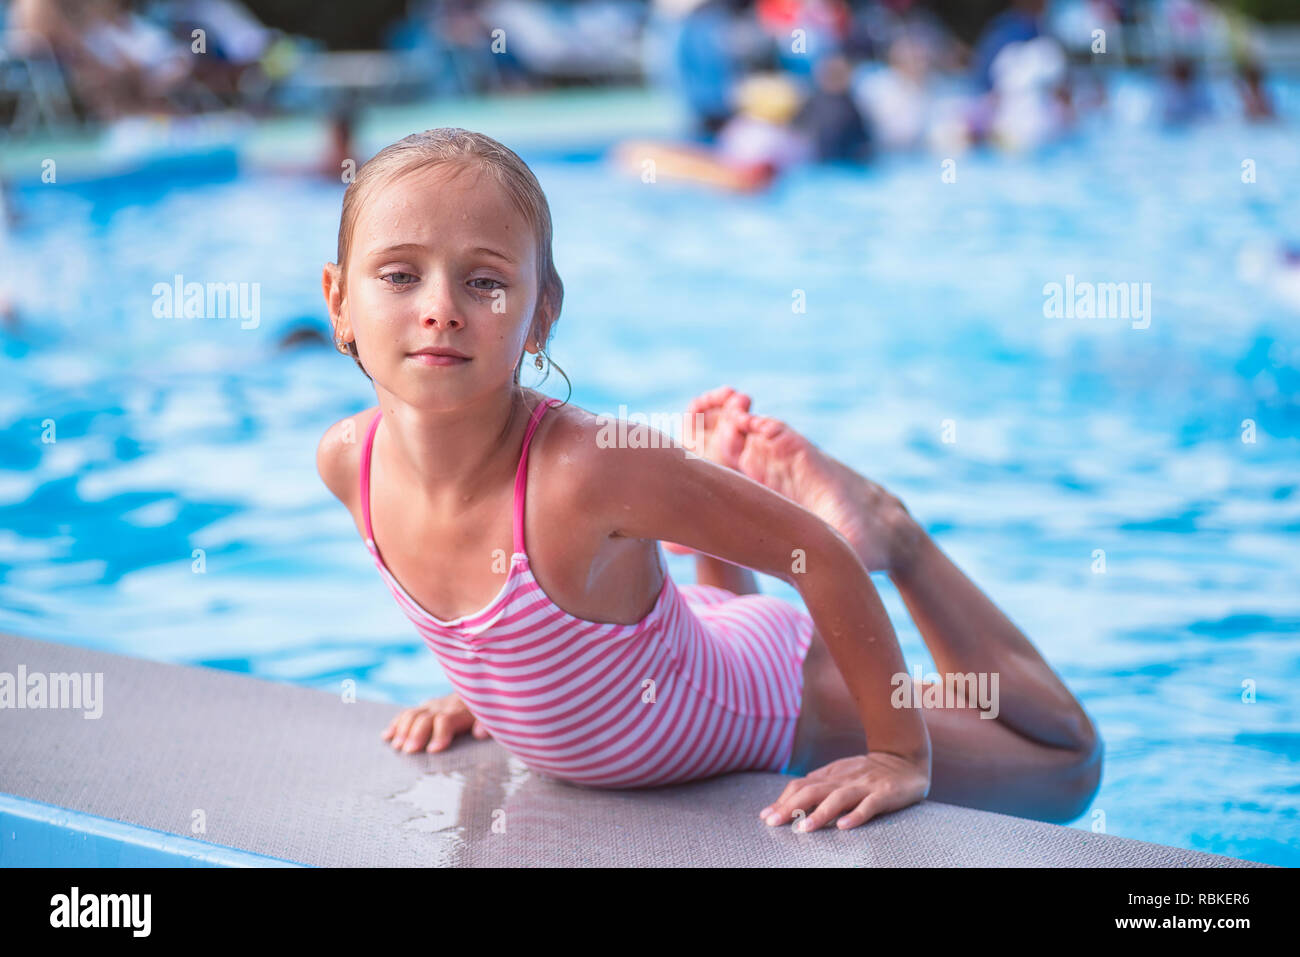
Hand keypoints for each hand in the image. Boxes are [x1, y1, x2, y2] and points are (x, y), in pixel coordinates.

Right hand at [381, 693, 491, 753]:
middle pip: (426, 718)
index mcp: (461, 711)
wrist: (480, 689)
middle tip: (409, 751)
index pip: (446, 720)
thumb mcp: (491, 717)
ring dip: (403, 730)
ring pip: (413, 714)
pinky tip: (387, 736)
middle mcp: (444, 706)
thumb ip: (487, 724)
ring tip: (396, 745)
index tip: (433, 751)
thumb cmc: (486, 712)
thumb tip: (480, 733)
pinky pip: (407, 713)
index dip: (439, 734)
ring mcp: (433, 705)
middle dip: (416, 734)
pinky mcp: (425, 707)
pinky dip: (396, 723)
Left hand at [758, 752, 929, 831]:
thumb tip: (788, 801)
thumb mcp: (840, 774)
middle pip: (813, 790)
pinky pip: (870, 805)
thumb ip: (818, 785)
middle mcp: (844, 779)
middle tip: (773, 823)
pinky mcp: (886, 794)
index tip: (766, 816)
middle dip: (791, 807)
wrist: (906, 758)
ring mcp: (865, 785)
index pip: (801, 785)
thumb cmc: (867, 772)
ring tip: (803, 829)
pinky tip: (844, 826)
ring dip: (820, 813)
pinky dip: (856, 815)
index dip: (783, 800)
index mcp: (831, 775)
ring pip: (839, 798)